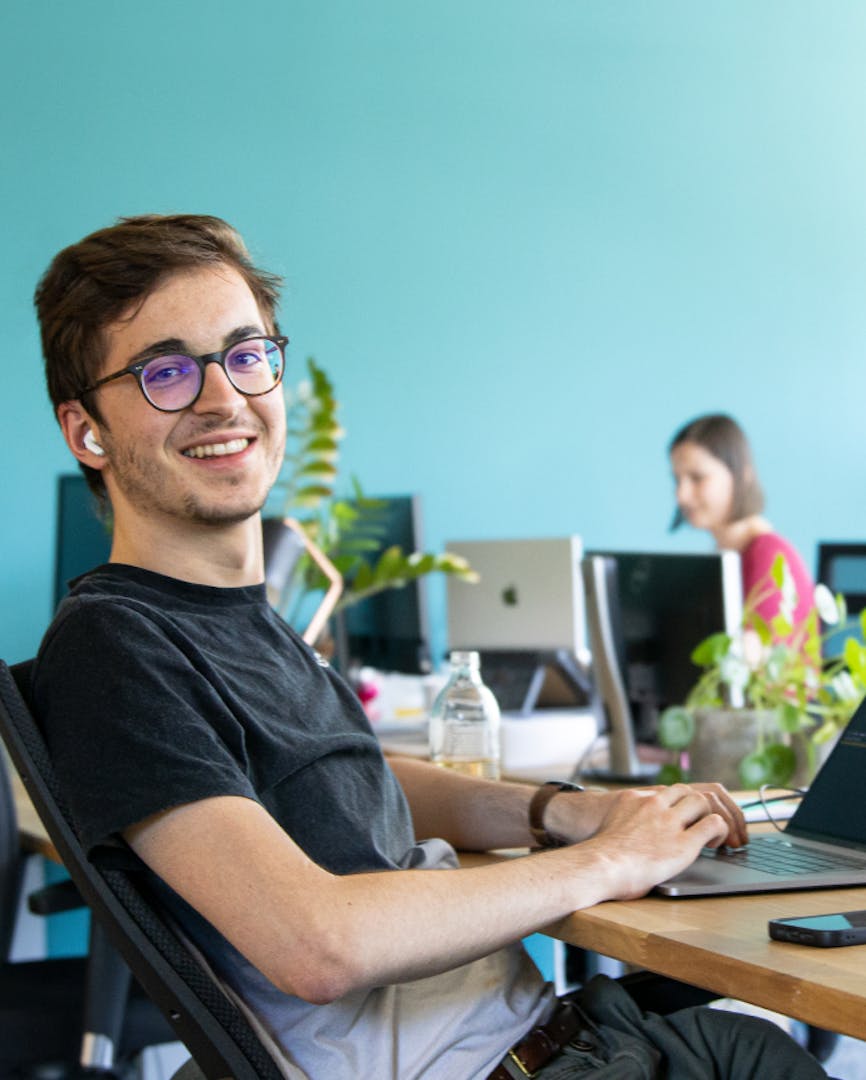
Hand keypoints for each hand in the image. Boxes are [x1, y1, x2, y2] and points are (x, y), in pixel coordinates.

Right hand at [571, 784, 736, 899]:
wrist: (599, 866)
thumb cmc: (599, 858)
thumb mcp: (612, 826)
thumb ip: (629, 824)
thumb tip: (634, 842)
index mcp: (635, 799)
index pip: (669, 790)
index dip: (683, 802)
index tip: (689, 815)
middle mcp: (654, 803)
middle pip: (688, 791)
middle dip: (702, 806)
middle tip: (707, 823)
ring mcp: (669, 821)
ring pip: (703, 801)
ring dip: (712, 814)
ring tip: (714, 835)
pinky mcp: (683, 843)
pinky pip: (713, 824)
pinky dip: (720, 830)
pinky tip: (715, 844)